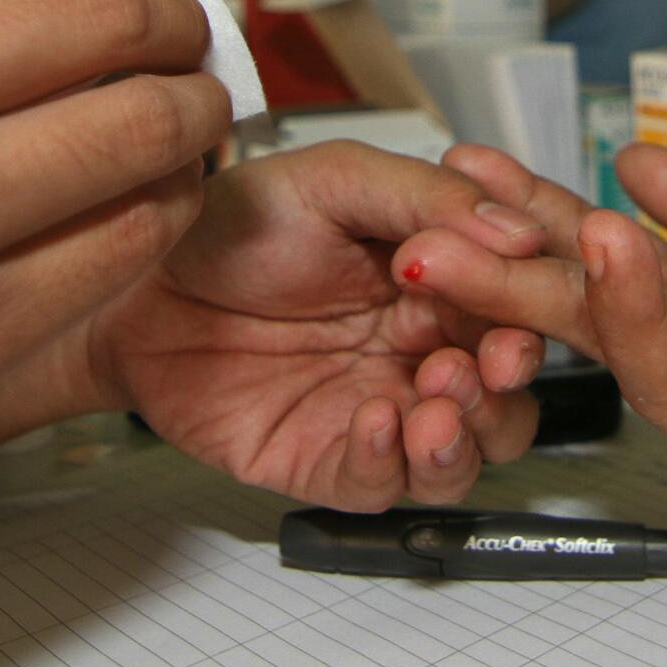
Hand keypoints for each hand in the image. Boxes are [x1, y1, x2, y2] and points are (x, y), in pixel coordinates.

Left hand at [84, 144, 544, 509]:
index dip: (533, 314)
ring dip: (468, 433)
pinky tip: (373, 419)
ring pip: (468, 450)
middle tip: (484, 363)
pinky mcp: (332, 462)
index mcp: (440, 278)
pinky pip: (387, 485)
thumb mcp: (334, 182)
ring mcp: (382, 409)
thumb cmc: (230, 228)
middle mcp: (421, 348)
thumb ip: (428, 199)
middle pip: (510, 389)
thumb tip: (519, 229)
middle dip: (508, 383)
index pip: (518, 305)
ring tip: (432, 403)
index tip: (520, 307)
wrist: (134, 290)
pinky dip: (393, 461)